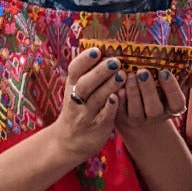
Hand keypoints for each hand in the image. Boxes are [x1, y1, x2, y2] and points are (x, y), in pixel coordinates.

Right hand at [50, 48, 125, 164]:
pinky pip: (103, 117)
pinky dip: (110, 107)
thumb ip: (87, 73)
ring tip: (123, 75)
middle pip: (85, 84)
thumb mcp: (76, 90)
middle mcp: (76, 100)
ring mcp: (85, 115)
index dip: (84, 60)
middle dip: (100, 72)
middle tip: (116, 61)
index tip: (97, 50)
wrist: (68, 141)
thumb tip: (104, 49)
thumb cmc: (78, 109)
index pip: (74, 70)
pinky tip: (118, 98)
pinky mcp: (97, 128)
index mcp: (71, 86)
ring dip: (109, 86)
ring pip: (96, 99)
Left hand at [115, 66, 191, 134]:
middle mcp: (156, 117)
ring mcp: (137, 120)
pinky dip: (117, 100)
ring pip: (135, 110)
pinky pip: (118, 111)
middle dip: (148, 90)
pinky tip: (117, 87)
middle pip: (154, 109)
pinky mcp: (120, 119)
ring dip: (132, 92)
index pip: (176, 102)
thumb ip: (191, 78)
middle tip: (142, 72)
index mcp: (172, 108)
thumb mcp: (178, 86)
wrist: (140, 119)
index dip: (171, 89)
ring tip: (128, 75)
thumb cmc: (162, 94)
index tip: (164, 72)